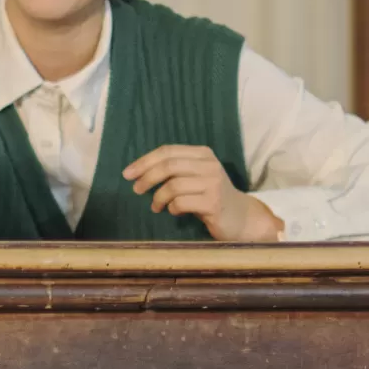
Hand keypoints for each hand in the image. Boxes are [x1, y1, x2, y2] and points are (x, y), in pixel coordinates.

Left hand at [123, 145, 283, 241]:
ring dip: (158, 198)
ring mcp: (213, 183)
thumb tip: (139, 172)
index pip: (168, 151)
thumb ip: (175, 170)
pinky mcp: (213, 203)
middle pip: (168, 165)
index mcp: (203, 154)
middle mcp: (209, 165)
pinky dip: (172, 208)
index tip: (127, 174)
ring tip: (156, 207)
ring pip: (173, 185)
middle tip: (135, 190)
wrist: (241, 218)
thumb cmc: (211, 197)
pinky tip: (174, 212)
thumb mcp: (196, 177)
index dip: (144, 161)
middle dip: (147, 178)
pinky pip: (181, 202)